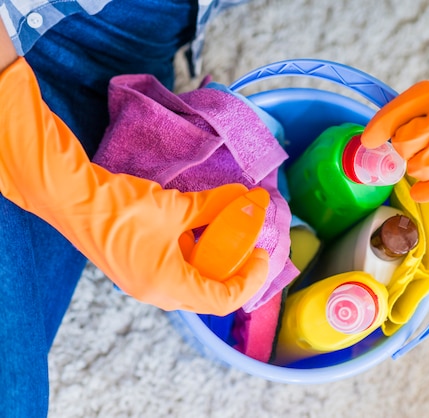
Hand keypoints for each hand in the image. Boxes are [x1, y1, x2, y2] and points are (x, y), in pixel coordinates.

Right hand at [0, 58, 268, 314]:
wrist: (70, 198)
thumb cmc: (119, 207)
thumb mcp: (175, 208)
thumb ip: (213, 206)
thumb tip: (246, 197)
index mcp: (168, 285)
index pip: (223, 299)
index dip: (250, 279)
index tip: (262, 254)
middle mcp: (157, 292)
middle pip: (210, 293)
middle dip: (235, 269)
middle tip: (250, 244)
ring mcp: (145, 283)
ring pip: (193, 279)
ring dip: (214, 258)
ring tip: (229, 231)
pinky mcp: (139, 269)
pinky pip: (177, 269)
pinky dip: (194, 252)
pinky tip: (200, 227)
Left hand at [362, 15, 428, 201]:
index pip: (395, 113)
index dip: (378, 128)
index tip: (370, 139)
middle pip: (402, 145)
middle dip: (403, 149)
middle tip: (411, 152)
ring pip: (416, 168)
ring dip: (417, 168)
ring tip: (427, 165)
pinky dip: (423, 192)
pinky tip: (421, 191)